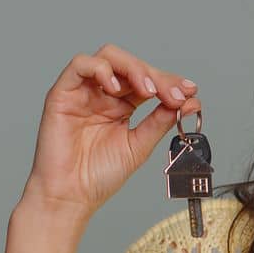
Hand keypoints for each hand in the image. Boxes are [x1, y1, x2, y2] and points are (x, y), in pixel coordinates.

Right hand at [20, 43, 201, 217]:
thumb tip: (191, 102)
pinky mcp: (62, 93)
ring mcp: (83, 92)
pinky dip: (102, 69)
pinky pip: (80, 65)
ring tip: (148, 91)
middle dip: (156, 76)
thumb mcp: (139, 145)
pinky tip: (117, 87)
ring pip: (109, 57)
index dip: (169, 81)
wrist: (70, 196)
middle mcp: (102, 94)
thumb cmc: (98, 175)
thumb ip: (161, 121)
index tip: (190, 91)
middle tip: (173, 95)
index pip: (147, 80)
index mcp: (121, 105)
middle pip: (131, 64)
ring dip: (134, 68)